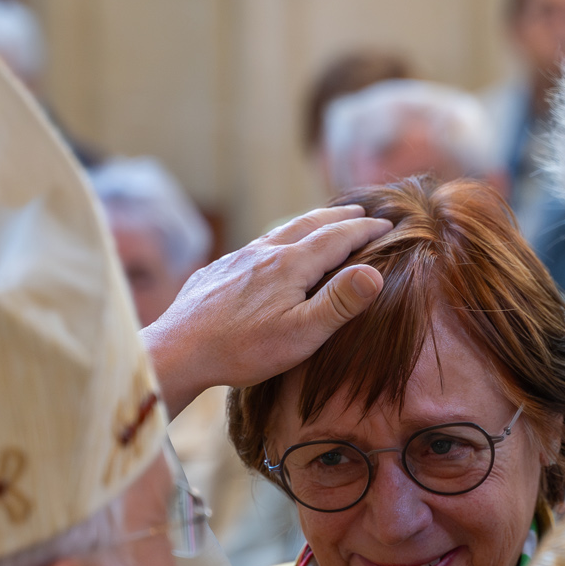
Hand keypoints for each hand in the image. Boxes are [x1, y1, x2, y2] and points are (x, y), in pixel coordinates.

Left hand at [144, 205, 391, 415]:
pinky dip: (276, 241)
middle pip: (308, 225)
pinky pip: (254, 247)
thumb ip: (339, 302)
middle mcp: (264, 252)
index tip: (387, 226)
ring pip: (279, 232)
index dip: (365, 231)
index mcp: (290, 264)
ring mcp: (237, 259)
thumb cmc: (243, 349)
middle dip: (338, 218)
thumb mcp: (301, 333)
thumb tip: (374, 272)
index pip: (338, 237)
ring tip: (320, 225)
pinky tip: (269, 254)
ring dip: (306, 225)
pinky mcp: (216, 271)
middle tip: (361, 214)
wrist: (177, 351)